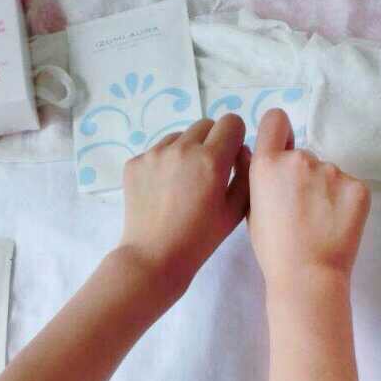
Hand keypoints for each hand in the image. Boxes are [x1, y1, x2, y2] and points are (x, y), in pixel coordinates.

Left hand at [119, 114, 250, 298]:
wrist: (154, 257)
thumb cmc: (200, 240)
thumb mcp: (235, 212)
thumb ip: (245, 175)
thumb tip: (241, 151)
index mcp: (211, 160)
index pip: (232, 122)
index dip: (235, 139)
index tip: (231, 159)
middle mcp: (182, 148)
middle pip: (206, 124)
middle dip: (213, 141)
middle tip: (208, 172)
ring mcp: (155, 153)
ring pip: (180, 136)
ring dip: (187, 151)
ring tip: (184, 184)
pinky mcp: (135, 162)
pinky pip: (157, 151)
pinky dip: (165, 164)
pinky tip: (164, 192)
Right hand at [248, 109, 369, 295]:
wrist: (308, 276)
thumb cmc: (273, 250)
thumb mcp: (251, 212)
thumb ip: (253, 177)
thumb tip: (250, 152)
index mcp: (268, 164)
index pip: (275, 120)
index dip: (279, 133)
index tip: (283, 150)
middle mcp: (300, 160)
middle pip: (303, 156)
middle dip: (302, 176)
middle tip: (301, 210)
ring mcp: (332, 172)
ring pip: (327, 173)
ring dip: (324, 190)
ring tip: (319, 223)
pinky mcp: (358, 187)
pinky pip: (348, 187)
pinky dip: (344, 202)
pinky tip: (336, 225)